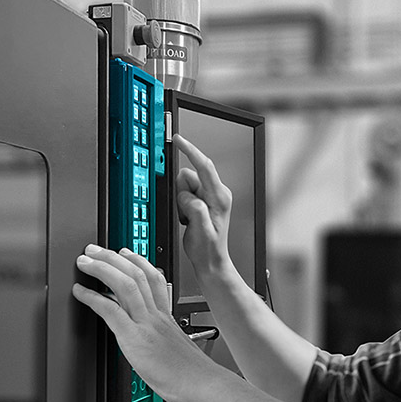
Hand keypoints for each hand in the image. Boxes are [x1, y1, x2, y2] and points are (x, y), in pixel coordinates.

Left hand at [72, 243, 226, 401]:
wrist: (204, 384)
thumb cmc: (194, 374)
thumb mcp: (180, 348)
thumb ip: (167, 339)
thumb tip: (158, 344)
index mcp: (167, 317)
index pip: (154, 278)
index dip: (138, 261)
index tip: (125, 253)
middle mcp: (157, 315)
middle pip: (136, 274)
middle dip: (112, 257)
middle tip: (95, 250)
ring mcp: (147, 324)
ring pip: (125, 284)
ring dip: (101, 268)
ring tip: (85, 261)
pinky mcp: (135, 338)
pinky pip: (111, 310)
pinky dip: (92, 298)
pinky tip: (80, 292)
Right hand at [174, 133, 233, 279]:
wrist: (210, 260)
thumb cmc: (208, 249)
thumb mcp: (200, 230)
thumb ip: (195, 210)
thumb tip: (189, 197)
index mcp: (220, 197)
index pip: (204, 166)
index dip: (191, 151)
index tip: (180, 141)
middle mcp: (217, 194)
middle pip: (189, 176)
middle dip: (182, 192)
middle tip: (186, 214)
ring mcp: (211, 197)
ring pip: (184, 185)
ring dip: (181, 201)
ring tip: (189, 219)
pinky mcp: (204, 201)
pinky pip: (184, 194)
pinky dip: (182, 205)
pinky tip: (189, 219)